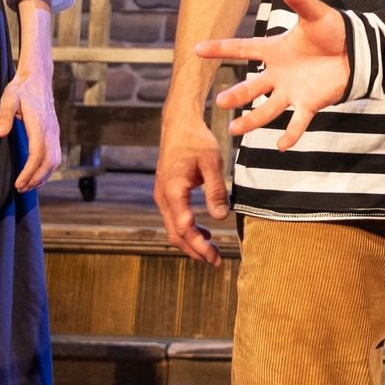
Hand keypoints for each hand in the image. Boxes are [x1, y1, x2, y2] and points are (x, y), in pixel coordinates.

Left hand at [0, 65, 62, 191]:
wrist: (38, 77)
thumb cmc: (21, 88)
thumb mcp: (8, 99)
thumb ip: (4, 117)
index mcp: (40, 124)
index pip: (38, 155)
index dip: (29, 172)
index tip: (18, 184)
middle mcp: (51, 130)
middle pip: (50, 162)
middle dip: (37, 179)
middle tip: (21, 189)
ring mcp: (55, 131)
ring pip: (56, 160)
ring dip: (44, 175)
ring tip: (28, 185)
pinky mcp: (55, 132)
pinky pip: (56, 155)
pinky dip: (48, 168)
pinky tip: (37, 172)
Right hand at [155, 117, 230, 265]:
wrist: (179, 124)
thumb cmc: (195, 140)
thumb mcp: (212, 162)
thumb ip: (216, 190)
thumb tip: (221, 218)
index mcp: (172, 190)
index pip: (183, 227)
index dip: (198, 245)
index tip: (214, 257)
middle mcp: (163, 197)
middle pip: (176, 234)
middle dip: (195, 250)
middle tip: (215, 261)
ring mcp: (162, 196)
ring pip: (173, 228)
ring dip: (191, 242)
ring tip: (211, 252)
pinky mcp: (166, 193)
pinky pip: (174, 218)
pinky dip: (188, 230)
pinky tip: (204, 233)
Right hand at [198, 0, 348, 147]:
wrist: (355, 51)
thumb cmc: (332, 31)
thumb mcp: (314, 13)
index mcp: (274, 49)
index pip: (243, 48)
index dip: (221, 48)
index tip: (196, 49)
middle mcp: (278, 73)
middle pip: (252, 85)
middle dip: (236, 95)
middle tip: (220, 102)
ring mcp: (292, 90)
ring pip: (268, 108)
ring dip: (252, 120)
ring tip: (235, 131)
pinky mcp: (310, 103)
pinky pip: (298, 122)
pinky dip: (291, 134)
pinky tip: (280, 146)